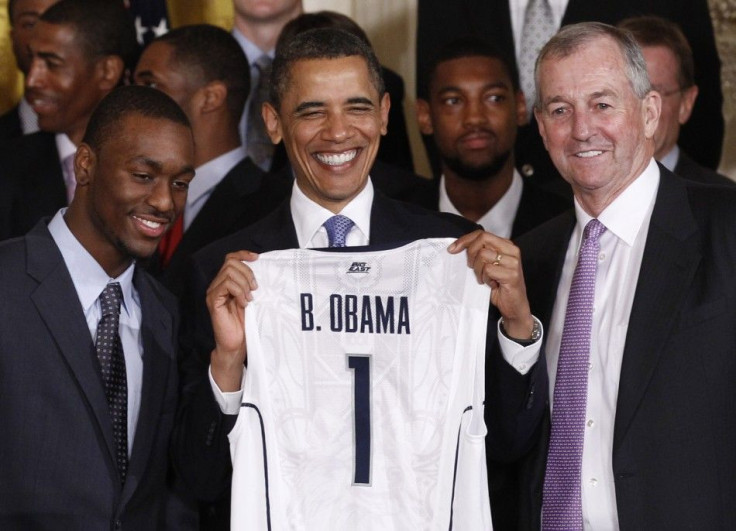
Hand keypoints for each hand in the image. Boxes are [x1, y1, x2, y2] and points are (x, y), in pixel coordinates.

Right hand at [206, 250, 257, 391]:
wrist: (237, 343)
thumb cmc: (245, 323)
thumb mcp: (252, 298)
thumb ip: (251, 284)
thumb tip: (261, 268)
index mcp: (226, 282)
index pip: (230, 258)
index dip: (243, 254)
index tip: (257, 258)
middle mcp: (217, 284)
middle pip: (230, 263)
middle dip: (247, 273)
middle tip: (255, 289)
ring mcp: (213, 292)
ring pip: (229, 273)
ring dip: (244, 284)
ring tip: (249, 298)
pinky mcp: (213, 301)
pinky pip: (226, 285)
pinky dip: (238, 292)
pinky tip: (244, 303)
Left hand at [449, 230, 533, 339]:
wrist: (514, 306)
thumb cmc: (499, 285)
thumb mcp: (488, 265)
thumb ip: (480, 253)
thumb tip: (457, 247)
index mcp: (506, 245)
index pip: (481, 234)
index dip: (465, 240)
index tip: (452, 249)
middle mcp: (512, 250)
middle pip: (482, 240)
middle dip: (471, 254)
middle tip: (472, 268)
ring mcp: (513, 262)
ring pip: (483, 255)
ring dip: (478, 270)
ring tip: (484, 278)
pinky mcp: (512, 274)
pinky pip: (488, 270)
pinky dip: (485, 279)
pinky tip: (491, 284)